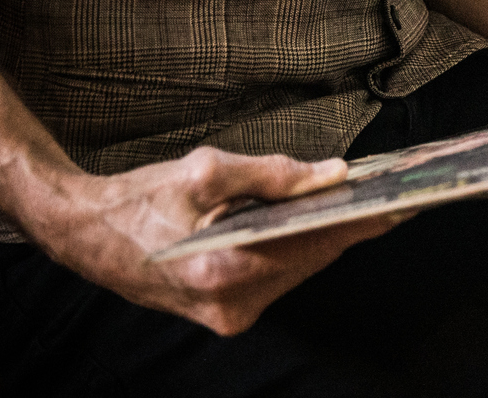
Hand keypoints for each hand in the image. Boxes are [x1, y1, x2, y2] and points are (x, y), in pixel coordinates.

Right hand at [34, 146, 406, 335]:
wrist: (85, 234)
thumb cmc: (140, 198)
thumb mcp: (205, 171)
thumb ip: (272, 173)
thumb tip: (331, 173)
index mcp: (223, 272)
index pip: (314, 245)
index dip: (362, 221)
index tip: (403, 203)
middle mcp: (229, 305)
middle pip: (312, 260)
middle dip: (349, 224)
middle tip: (391, 193)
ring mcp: (227, 316)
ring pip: (298, 269)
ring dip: (324, 236)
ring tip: (361, 201)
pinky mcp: (224, 313)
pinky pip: (277, 275)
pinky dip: (297, 248)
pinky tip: (314, 220)